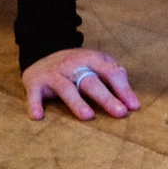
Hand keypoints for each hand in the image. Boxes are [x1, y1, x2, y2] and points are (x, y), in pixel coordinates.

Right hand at [23, 48, 138, 121]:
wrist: (41, 52)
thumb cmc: (75, 64)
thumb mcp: (94, 61)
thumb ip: (111, 71)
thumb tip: (126, 83)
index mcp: (91, 59)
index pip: (110, 73)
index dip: (123, 89)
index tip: (134, 106)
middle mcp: (72, 65)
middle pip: (91, 82)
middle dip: (106, 97)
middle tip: (120, 112)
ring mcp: (53, 74)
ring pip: (66, 88)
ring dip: (77, 102)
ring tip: (88, 116)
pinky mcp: (35, 82)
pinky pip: (34, 94)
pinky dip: (35, 104)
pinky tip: (38, 116)